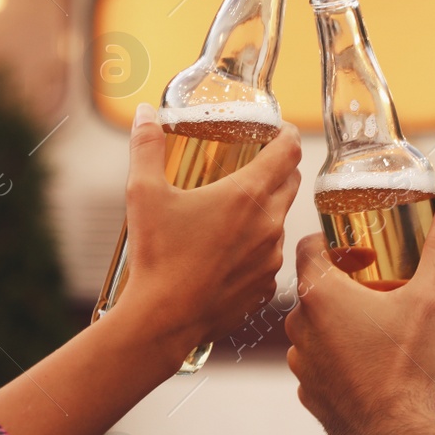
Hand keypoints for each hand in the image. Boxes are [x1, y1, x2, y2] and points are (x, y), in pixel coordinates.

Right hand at [117, 104, 300, 358]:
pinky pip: (268, 259)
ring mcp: (272, 259)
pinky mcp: (265, 288)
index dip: (286, 134)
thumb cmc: (156, 256)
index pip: (288, 151)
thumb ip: (146, 147)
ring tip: (231, 214)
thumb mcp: (144, 193)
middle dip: (278, 169)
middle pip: (291, 183)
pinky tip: (226, 253)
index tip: (278, 129)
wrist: (163, 321)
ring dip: (263, 212)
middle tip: (255, 163)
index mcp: (247, 194)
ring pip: (279, 222)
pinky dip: (255, 250)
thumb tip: (144, 113)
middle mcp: (269, 224)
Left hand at [285, 195, 434, 434]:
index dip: (331, 242)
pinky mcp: (311, 397)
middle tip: (378, 287)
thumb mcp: (432, 299)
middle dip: (341, 285)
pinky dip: (338, 362)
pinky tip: (368, 366)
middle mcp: (299, 328)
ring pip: (313, 332)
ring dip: (337, 326)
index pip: (308, 248)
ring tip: (376, 329)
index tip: (359, 249)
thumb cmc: (408, 366)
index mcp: (320, 295)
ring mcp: (302, 366)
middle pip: (312, 291)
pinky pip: (319, 368)